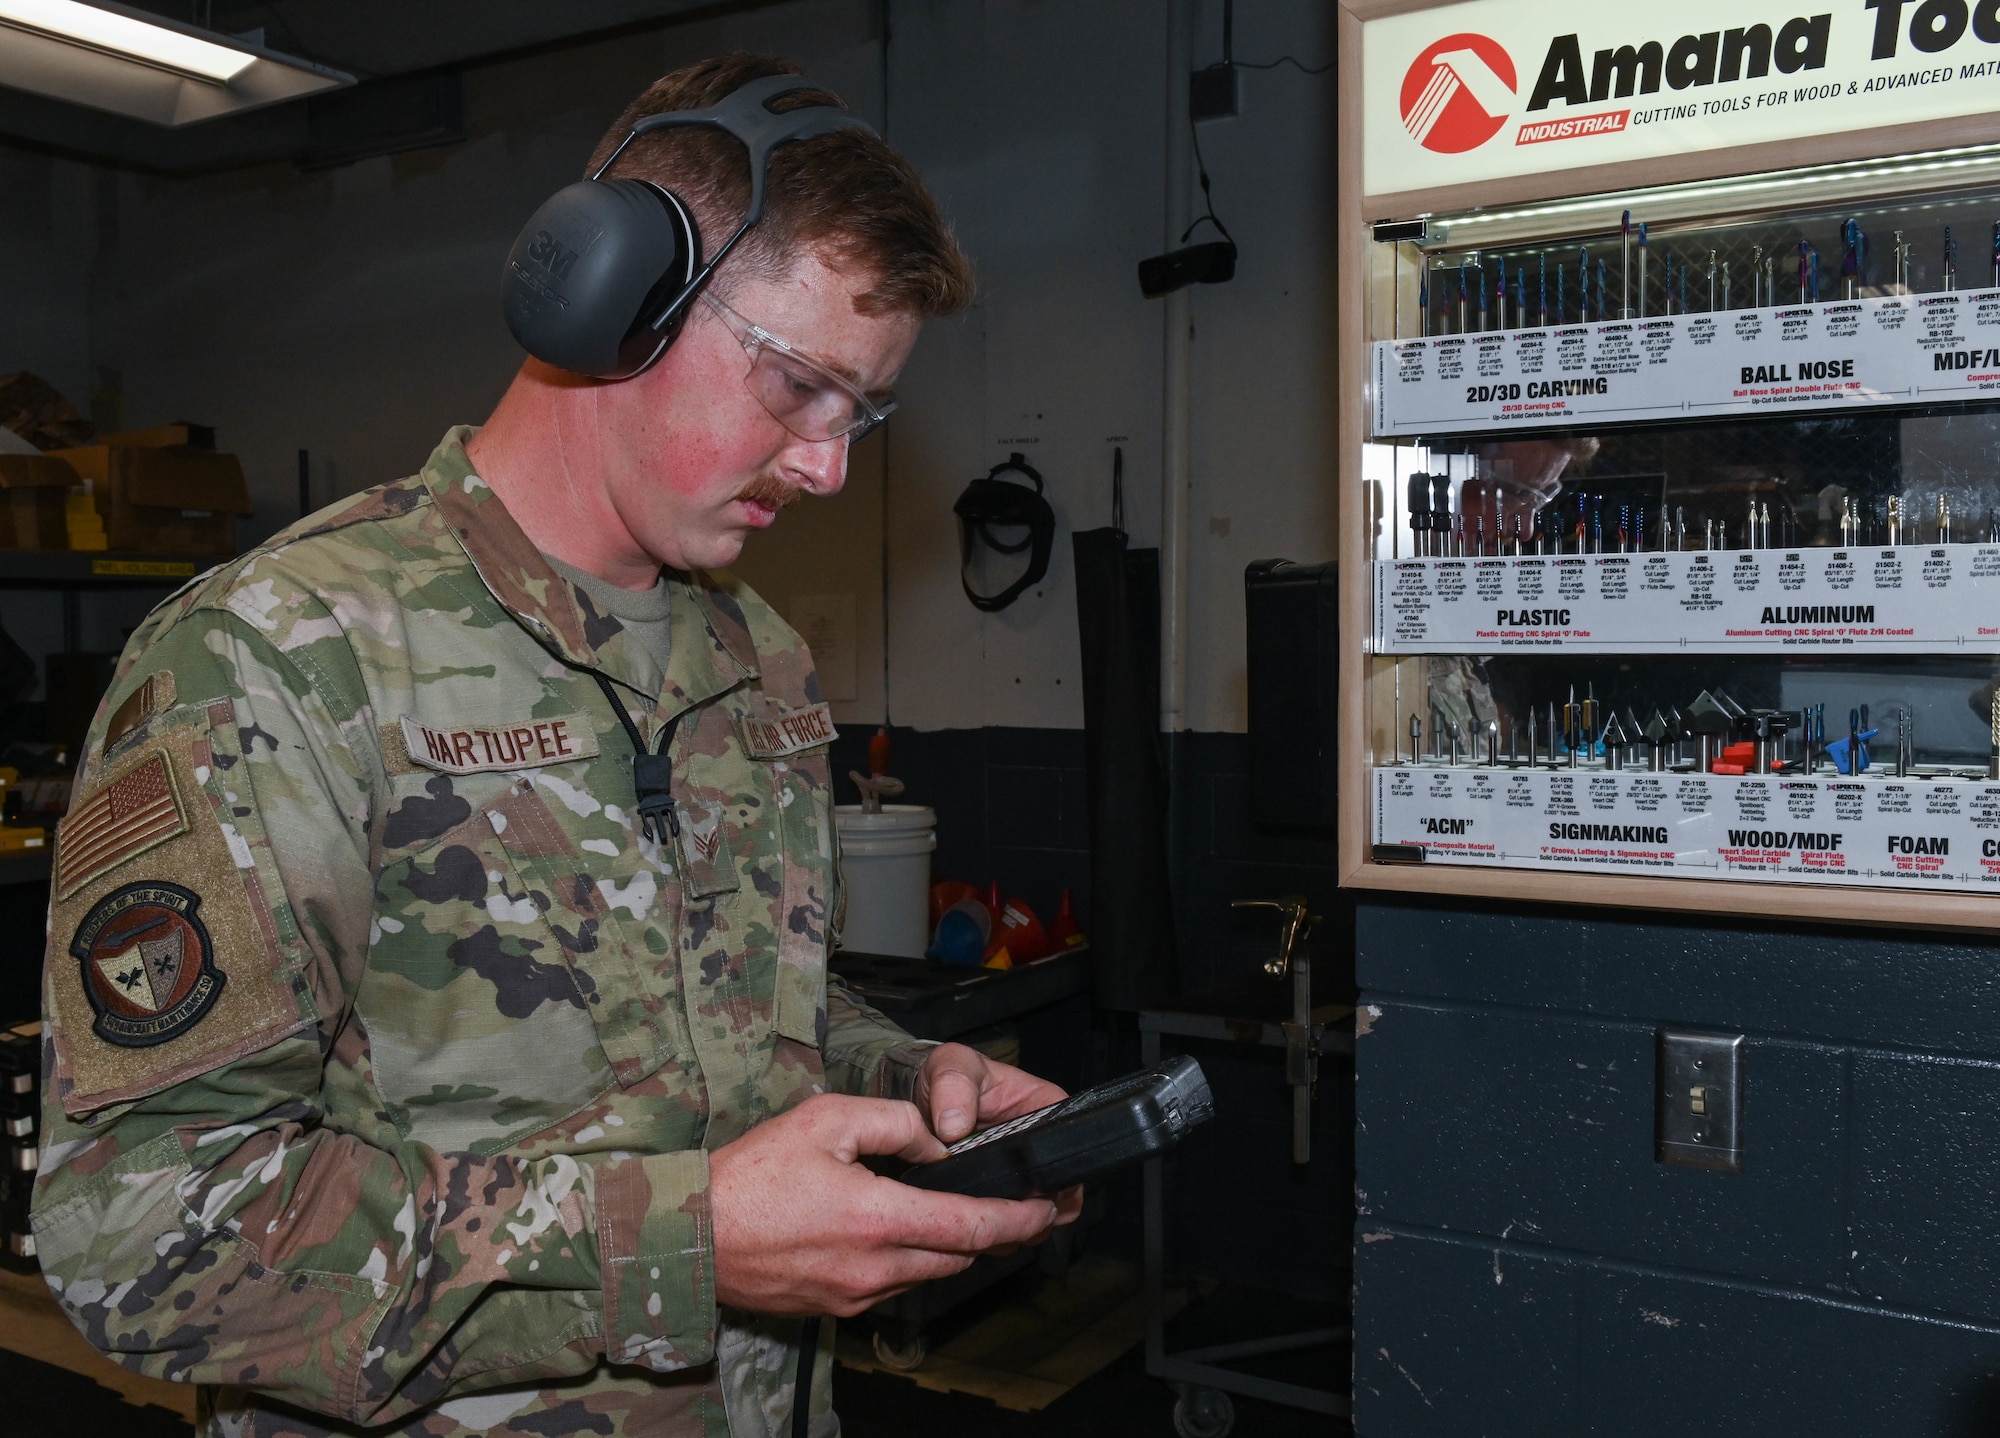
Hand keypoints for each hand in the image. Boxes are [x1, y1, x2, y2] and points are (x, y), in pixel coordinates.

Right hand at [710, 1093, 1061, 1316]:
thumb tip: (938, 1143)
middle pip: (958, 1257)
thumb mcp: (826, 1119)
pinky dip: (908, 1261)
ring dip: (947, 1248)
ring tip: (953, 1213)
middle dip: (991, 1233)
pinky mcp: (834, 1307)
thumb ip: (895, 1122)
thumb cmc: (751, 1174)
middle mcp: (875, 1268)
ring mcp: (854, 1295)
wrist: (690, 1237)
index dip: (1018, 1220)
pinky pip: (890, 1287)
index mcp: (880, 1220)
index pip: (972, 1227)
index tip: (1047, 1208)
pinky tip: (897, 1233)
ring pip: (926, 1275)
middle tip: (1011, 1205)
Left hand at [911, 1044, 1083, 1225]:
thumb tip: (955, 1127)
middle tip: (1002, 1214)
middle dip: (1037, 1211)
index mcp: (1045, 1109)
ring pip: (1041, 1217)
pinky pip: (1016, 1227)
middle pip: (1063, 1193)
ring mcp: (1027, 1177)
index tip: (1031, 1192)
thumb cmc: (947, 1077)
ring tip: (985, 1223)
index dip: (1058, 1176)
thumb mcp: (950, 1066)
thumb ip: (953, 1086)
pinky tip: (976, 1229)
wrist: (923, 1099)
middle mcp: (1044, 1147)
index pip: (1072, 1148)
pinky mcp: (1006, 1197)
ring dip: (1017, 1228)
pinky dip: (999, 1235)